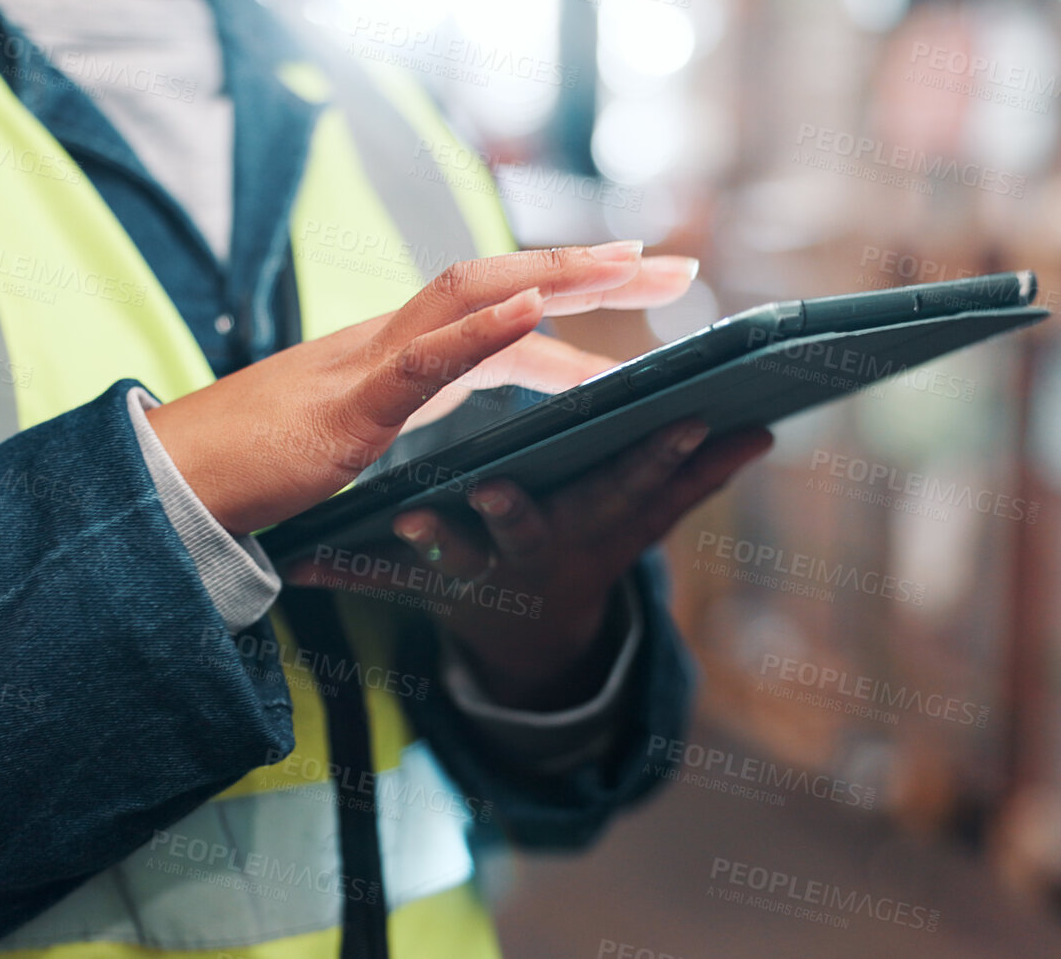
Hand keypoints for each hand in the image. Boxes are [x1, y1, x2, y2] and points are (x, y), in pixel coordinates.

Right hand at [144, 241, 696, 534]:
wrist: (168, 486)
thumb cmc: (246, 468)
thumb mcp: (344, 442)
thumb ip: (392, 420)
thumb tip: (437, 420)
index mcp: (393, 356)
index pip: (495, 308)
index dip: (568, 292)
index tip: (635, 276)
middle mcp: (385, 342)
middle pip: (501, 282)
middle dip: (591, 269)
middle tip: (679, 262)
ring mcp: (364, 366)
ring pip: (469, 295)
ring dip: (552, 274)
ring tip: (626, 261)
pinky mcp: (344, 406)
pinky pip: (422, 358)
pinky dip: (480, 327)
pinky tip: (534, 307)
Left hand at [286, 420, 775, 709]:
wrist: (529, 638)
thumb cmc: (583, 550)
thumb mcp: (637, 525)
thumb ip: (692, 483)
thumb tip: (762, 433)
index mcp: (584, 527)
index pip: (626, 488)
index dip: (658, 460)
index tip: (682, 423)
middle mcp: (530, 552)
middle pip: (526, 530)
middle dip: (515, 511)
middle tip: (496, 488)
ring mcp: (473, 573)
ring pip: (449, 557)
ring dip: (431, 540)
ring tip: (409, 518)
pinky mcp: (419, 588)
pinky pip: (375, 584)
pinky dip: (337, 575)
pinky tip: (298, 566)